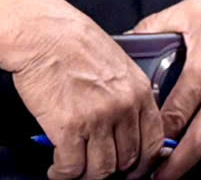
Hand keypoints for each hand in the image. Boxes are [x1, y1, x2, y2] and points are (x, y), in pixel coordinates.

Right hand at [0, 0, 167, 179]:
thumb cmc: (76, 45)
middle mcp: (124, 107)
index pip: (154, 141)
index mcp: (139, 91)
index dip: (143, 163)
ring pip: (101, 170)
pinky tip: (57, 169)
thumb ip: (128, 95)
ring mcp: (98, 118)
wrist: (45, 34)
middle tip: (97, 170)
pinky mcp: (69, 127)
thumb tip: (127, 128)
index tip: (132, 170)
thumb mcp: (118, 65)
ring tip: (74, 170)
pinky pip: (71, 168)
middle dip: (113, 172)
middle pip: (128, 160)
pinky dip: (63, 174)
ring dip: (86, 176)